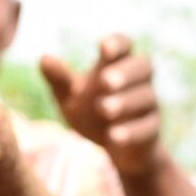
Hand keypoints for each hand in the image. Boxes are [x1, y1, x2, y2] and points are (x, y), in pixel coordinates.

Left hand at [40, 34, 163, 175]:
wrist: (120, 150)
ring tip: (103, 108)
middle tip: (104, 81)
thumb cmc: (94, 114)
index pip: (124, 46)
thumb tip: (43, 59)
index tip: (103, 47)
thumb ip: (61, 79)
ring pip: (146, 98)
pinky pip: (147, 128)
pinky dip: (130, 132)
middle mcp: (140, 81)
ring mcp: (149, 105)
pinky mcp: (152, 131)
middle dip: (125, 73)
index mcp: (119, 65)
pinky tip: (114, 136)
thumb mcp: (72, 97)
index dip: (116, 44)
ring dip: (124, 102)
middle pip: (144, 66)